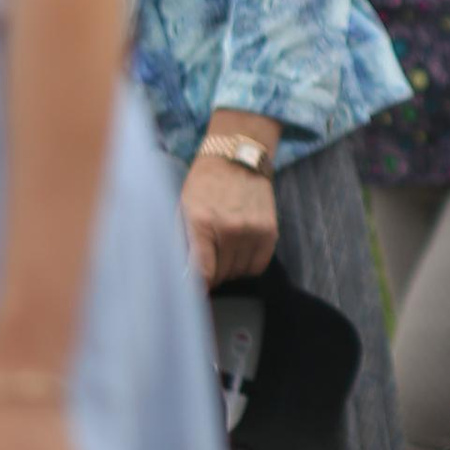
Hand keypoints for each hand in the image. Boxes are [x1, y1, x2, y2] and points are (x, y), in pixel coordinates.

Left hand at [180, 150, 278, 287]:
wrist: (237, 157)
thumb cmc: (204, 185)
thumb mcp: (182, 210)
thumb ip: (180, 244)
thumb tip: (180, 277)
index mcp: (201, 222)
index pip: (202, 272)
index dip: (195, 288)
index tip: (191, 292)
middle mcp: (230, 229)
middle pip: (220, 275)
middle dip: (210, 275)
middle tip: (206, 264)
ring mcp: (253, 230)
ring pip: (239, 273)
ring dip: (229, 270)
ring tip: (222, 253)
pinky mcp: (270, 231)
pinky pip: (258, 266)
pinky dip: (247, 265)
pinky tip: (238, 252)